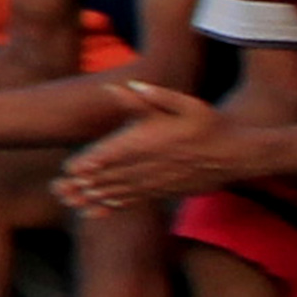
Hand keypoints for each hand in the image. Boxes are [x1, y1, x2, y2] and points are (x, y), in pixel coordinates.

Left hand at [55, 86, 242, 213]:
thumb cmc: (209, 124)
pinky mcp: (164, 191)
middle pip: (112, 176)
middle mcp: (152, 164)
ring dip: (94, 197)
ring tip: (71, 201)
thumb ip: (154, 97)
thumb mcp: (185, 104)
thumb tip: (124, 86)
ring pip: (120, 191)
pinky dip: (115, 205)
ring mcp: (158, 181)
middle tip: (59, 189)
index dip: (93, 162)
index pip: (117, 153)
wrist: (237, 154)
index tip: (71, 169)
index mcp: (153, 141)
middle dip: (84, 184)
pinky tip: (98, 210)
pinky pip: (135, 200)